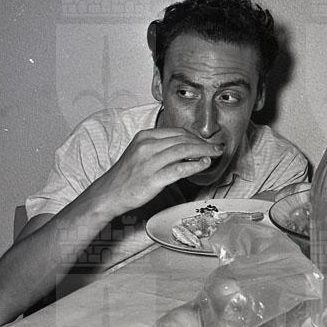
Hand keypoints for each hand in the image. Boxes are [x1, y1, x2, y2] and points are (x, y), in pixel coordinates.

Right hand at [90, 127, 222, 214]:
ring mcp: (149, 162)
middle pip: (183, 139)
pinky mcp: (153, 178)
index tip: (207, 142)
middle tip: (218, 147)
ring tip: (216, 154)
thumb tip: (186, 149)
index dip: (196, 137)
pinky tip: (204, 164)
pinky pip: (179, 169)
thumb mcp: (141, 154)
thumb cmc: (127, 177)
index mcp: (145, 137)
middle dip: (204, 143)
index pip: (177, 132)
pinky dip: (195, 165)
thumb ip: (161, 148)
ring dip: (204, 151)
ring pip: (184, 151)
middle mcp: (147, 146)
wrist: (109, 194)